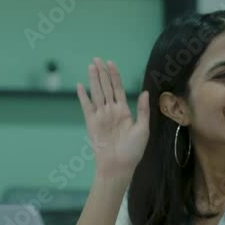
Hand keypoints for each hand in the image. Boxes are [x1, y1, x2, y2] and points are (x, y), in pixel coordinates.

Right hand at [76, 58, 149, 178]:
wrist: (119, 166)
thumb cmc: (133, 151)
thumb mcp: (143, 129)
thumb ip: (142, 110)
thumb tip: (144, 92)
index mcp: (124, 112)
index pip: (118, 89)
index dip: (115, 76)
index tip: (111, 63)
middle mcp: (111, 111)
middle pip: (106, 87)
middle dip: (102, 73)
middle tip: (97, 59)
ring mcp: (101, 116)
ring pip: (97, 93)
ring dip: (93, 79)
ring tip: (90, 66)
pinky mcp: (92, 123)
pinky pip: (86, 106)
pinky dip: (83, 96)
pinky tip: (80, 86)